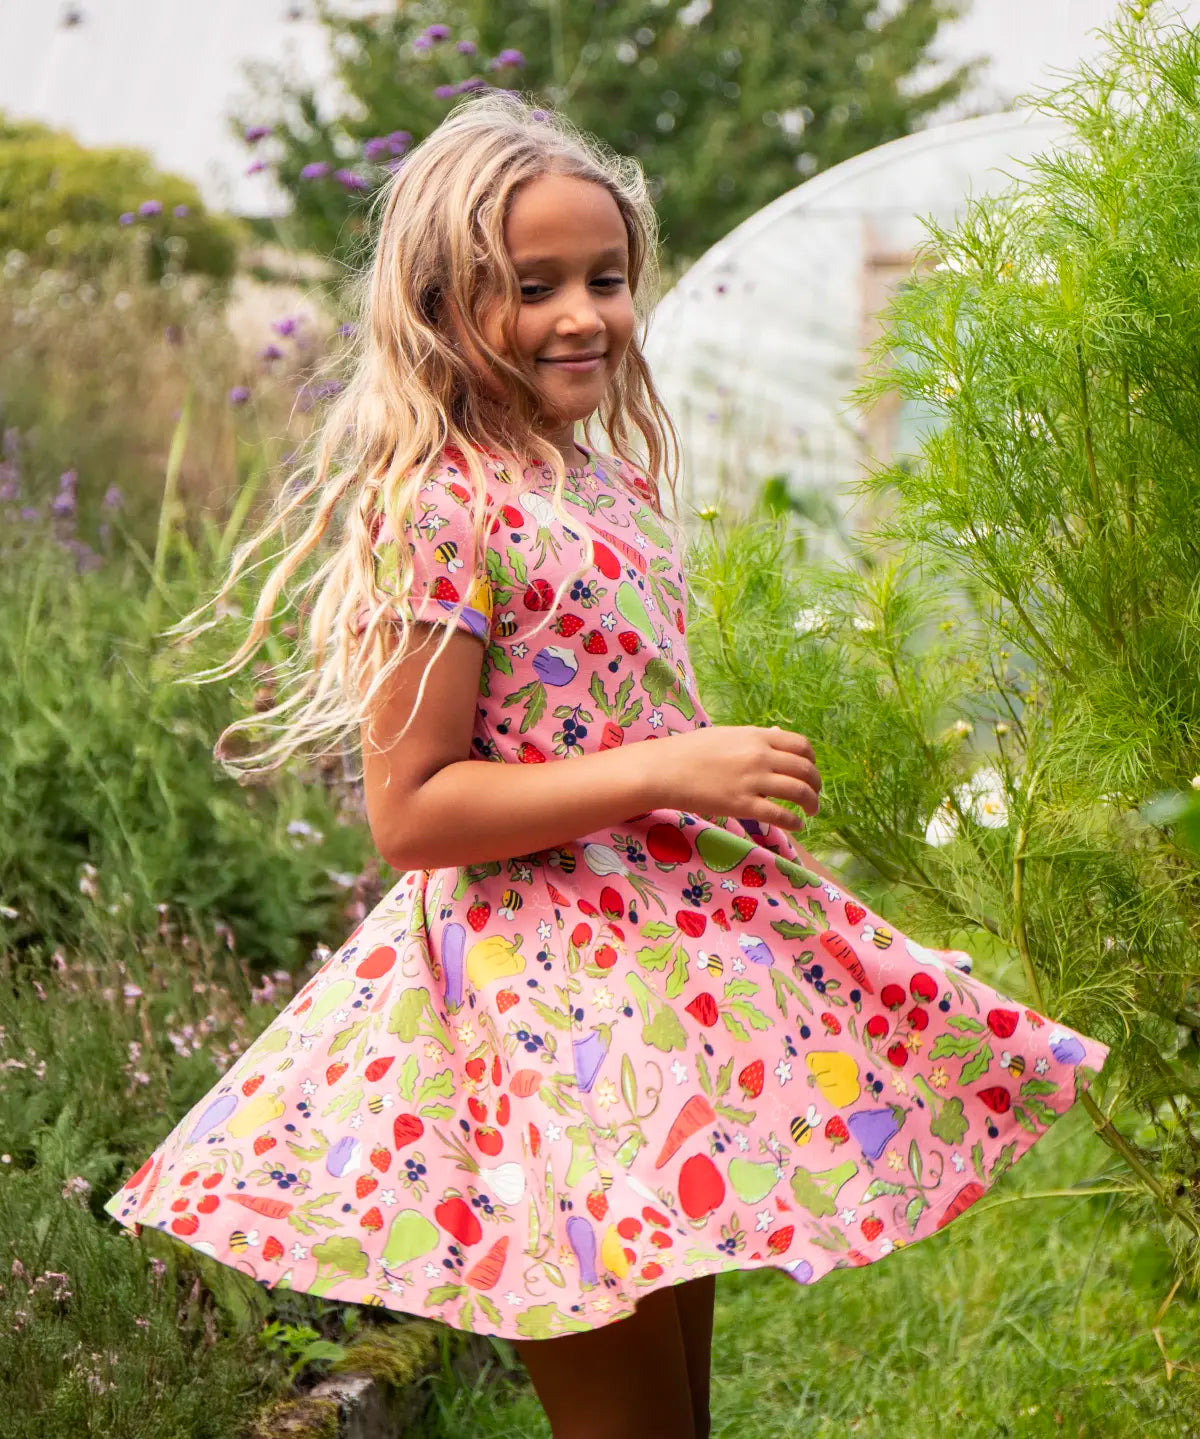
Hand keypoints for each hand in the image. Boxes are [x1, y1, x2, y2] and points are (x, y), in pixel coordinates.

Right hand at [654, 724, 820, 830]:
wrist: (664, 770)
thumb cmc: (690, 751)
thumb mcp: (727, 734)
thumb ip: (755, 737)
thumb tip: (778, 734)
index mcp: (756, 737)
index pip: (801, 746)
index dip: (812, 760)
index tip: (810, 771)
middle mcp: (760, 756)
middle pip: (805, 770)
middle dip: (816, 784)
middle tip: (814, 795)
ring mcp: (752, 781)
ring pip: (799, 792)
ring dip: (812, 804)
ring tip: (811, 812)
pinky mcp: (742, 805)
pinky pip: (780, 814)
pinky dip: (794, 821)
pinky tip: (797, 825)